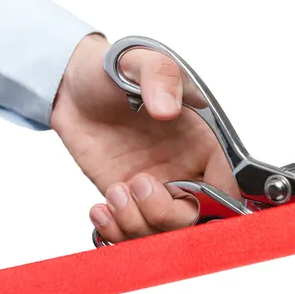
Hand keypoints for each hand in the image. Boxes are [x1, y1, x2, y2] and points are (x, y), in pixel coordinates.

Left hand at [50, 34, 237, 242]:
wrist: (69, 85)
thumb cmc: (112, 69)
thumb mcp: (140, 61)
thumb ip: (161, 77)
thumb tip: (168, 109)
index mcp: (201, 141)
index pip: (225, 186)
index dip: (215, 202)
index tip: (183, 195)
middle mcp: (182, 169)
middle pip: (193, 218)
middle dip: (164, 214)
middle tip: (138, 184)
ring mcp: (154, 186)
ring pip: (160, 232)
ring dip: (135, 223)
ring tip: (115, 192)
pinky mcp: (125, 197)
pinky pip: (130, 232)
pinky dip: (116, 231)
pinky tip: (102, 209)